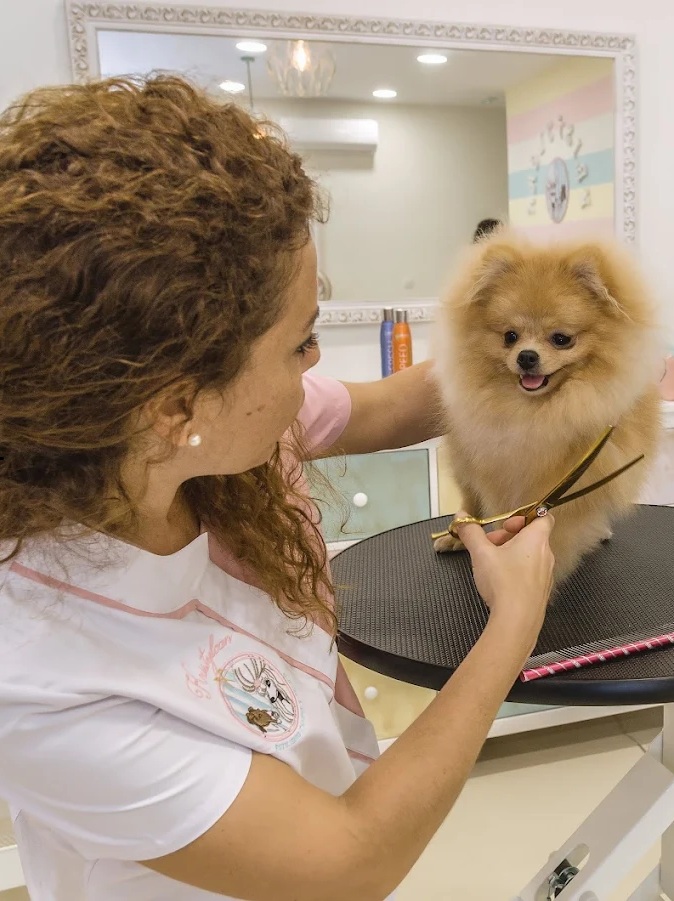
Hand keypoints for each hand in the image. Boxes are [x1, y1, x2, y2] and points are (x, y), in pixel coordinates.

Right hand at [453, 511, 554, 652]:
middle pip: (530, 536)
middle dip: (508, 537)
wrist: (517, 621)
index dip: (524, 516)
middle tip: (489, 544)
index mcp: (536, 539)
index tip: (505, 525)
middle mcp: (546, 555)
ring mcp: (546, 575)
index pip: (542, 517)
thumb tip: (460, 516)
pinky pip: (530, 573)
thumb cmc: (503, 581)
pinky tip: (499, 582)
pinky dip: (516, 571)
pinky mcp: (541, 592)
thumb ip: (471, 532)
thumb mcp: (481, 553)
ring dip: (511, 553)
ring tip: (490, 563)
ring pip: (529, 555)